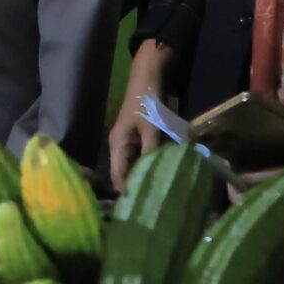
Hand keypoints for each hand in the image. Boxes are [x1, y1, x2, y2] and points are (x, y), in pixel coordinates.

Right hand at [107, 42, 175, 189]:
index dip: (128, 192)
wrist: (150, 76)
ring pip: (138, 165)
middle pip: (128, 173)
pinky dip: (155, 163)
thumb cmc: (146, 102)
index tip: (143, 207)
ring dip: (149, 174)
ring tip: (163, 191)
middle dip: (140, 185)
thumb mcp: (151, 128)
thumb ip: (152, 152)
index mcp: (117, 145)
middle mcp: (121, 147)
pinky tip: (166, 172)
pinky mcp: (143, 138)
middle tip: (157, 202)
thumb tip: (158, 177)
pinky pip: (147, 156)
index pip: (118, 177)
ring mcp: (132, 143)